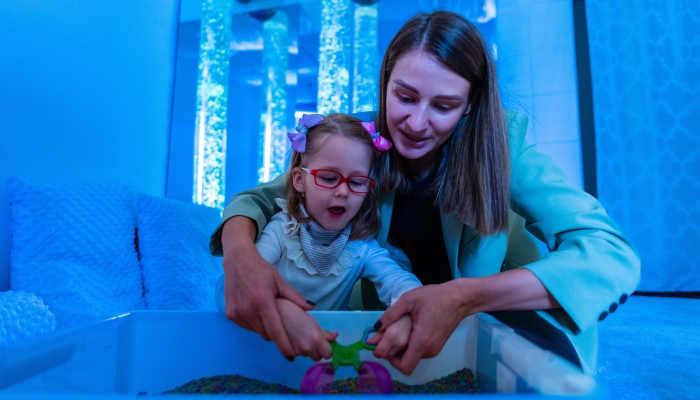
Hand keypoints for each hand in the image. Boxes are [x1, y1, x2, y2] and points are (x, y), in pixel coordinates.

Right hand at [222, 217, 313, 358]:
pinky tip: (256, 311)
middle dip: (276, 333)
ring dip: (264, 328)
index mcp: (263, 301)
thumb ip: (295, 297)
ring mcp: (237, 313)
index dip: (284, 345)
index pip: (275, 330)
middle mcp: (248, 309)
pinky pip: (246, 326)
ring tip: (268, 314)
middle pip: (266, 333)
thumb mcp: (280, 282)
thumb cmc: (261, 270)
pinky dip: (253, 324)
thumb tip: (311, 308)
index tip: (291, 356)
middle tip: (282, 324)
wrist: (237, 261)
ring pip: (256, 331)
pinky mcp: (230, 314)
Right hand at [276, 298, 337, 360]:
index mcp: (316, 340)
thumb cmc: (295, 310)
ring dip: (306, 349)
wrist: (275, 310)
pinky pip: (297, 354)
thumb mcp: (312, 321)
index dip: (326, 349)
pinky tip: (292, 338)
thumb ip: (324, 332)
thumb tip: (334, 336)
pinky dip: (296, 349)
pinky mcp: (286, 352)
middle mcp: (307, 349)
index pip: (328, 354)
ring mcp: (296, 352)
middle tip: (311, 338)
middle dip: (316, 350)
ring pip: (306, 356)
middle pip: (317, 358)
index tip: (323, 343)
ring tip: (300, 335)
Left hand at [371, 280, 473, 374]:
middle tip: (387, 333)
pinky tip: (410, 328)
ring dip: (402, 347)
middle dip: (393, 352)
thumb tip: (375, 329)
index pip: (404, 367)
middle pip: (406, 362)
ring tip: (400, 328)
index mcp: (422, 341)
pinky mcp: (436, 347)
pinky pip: (419, 351)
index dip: (390, 360)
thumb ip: (390, 315)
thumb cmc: (435, 297)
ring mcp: (434, 350)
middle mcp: (429, 351)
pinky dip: (410, 344)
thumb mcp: (408, 300)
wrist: (460, 298)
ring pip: (412, 357)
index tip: (383, 345)